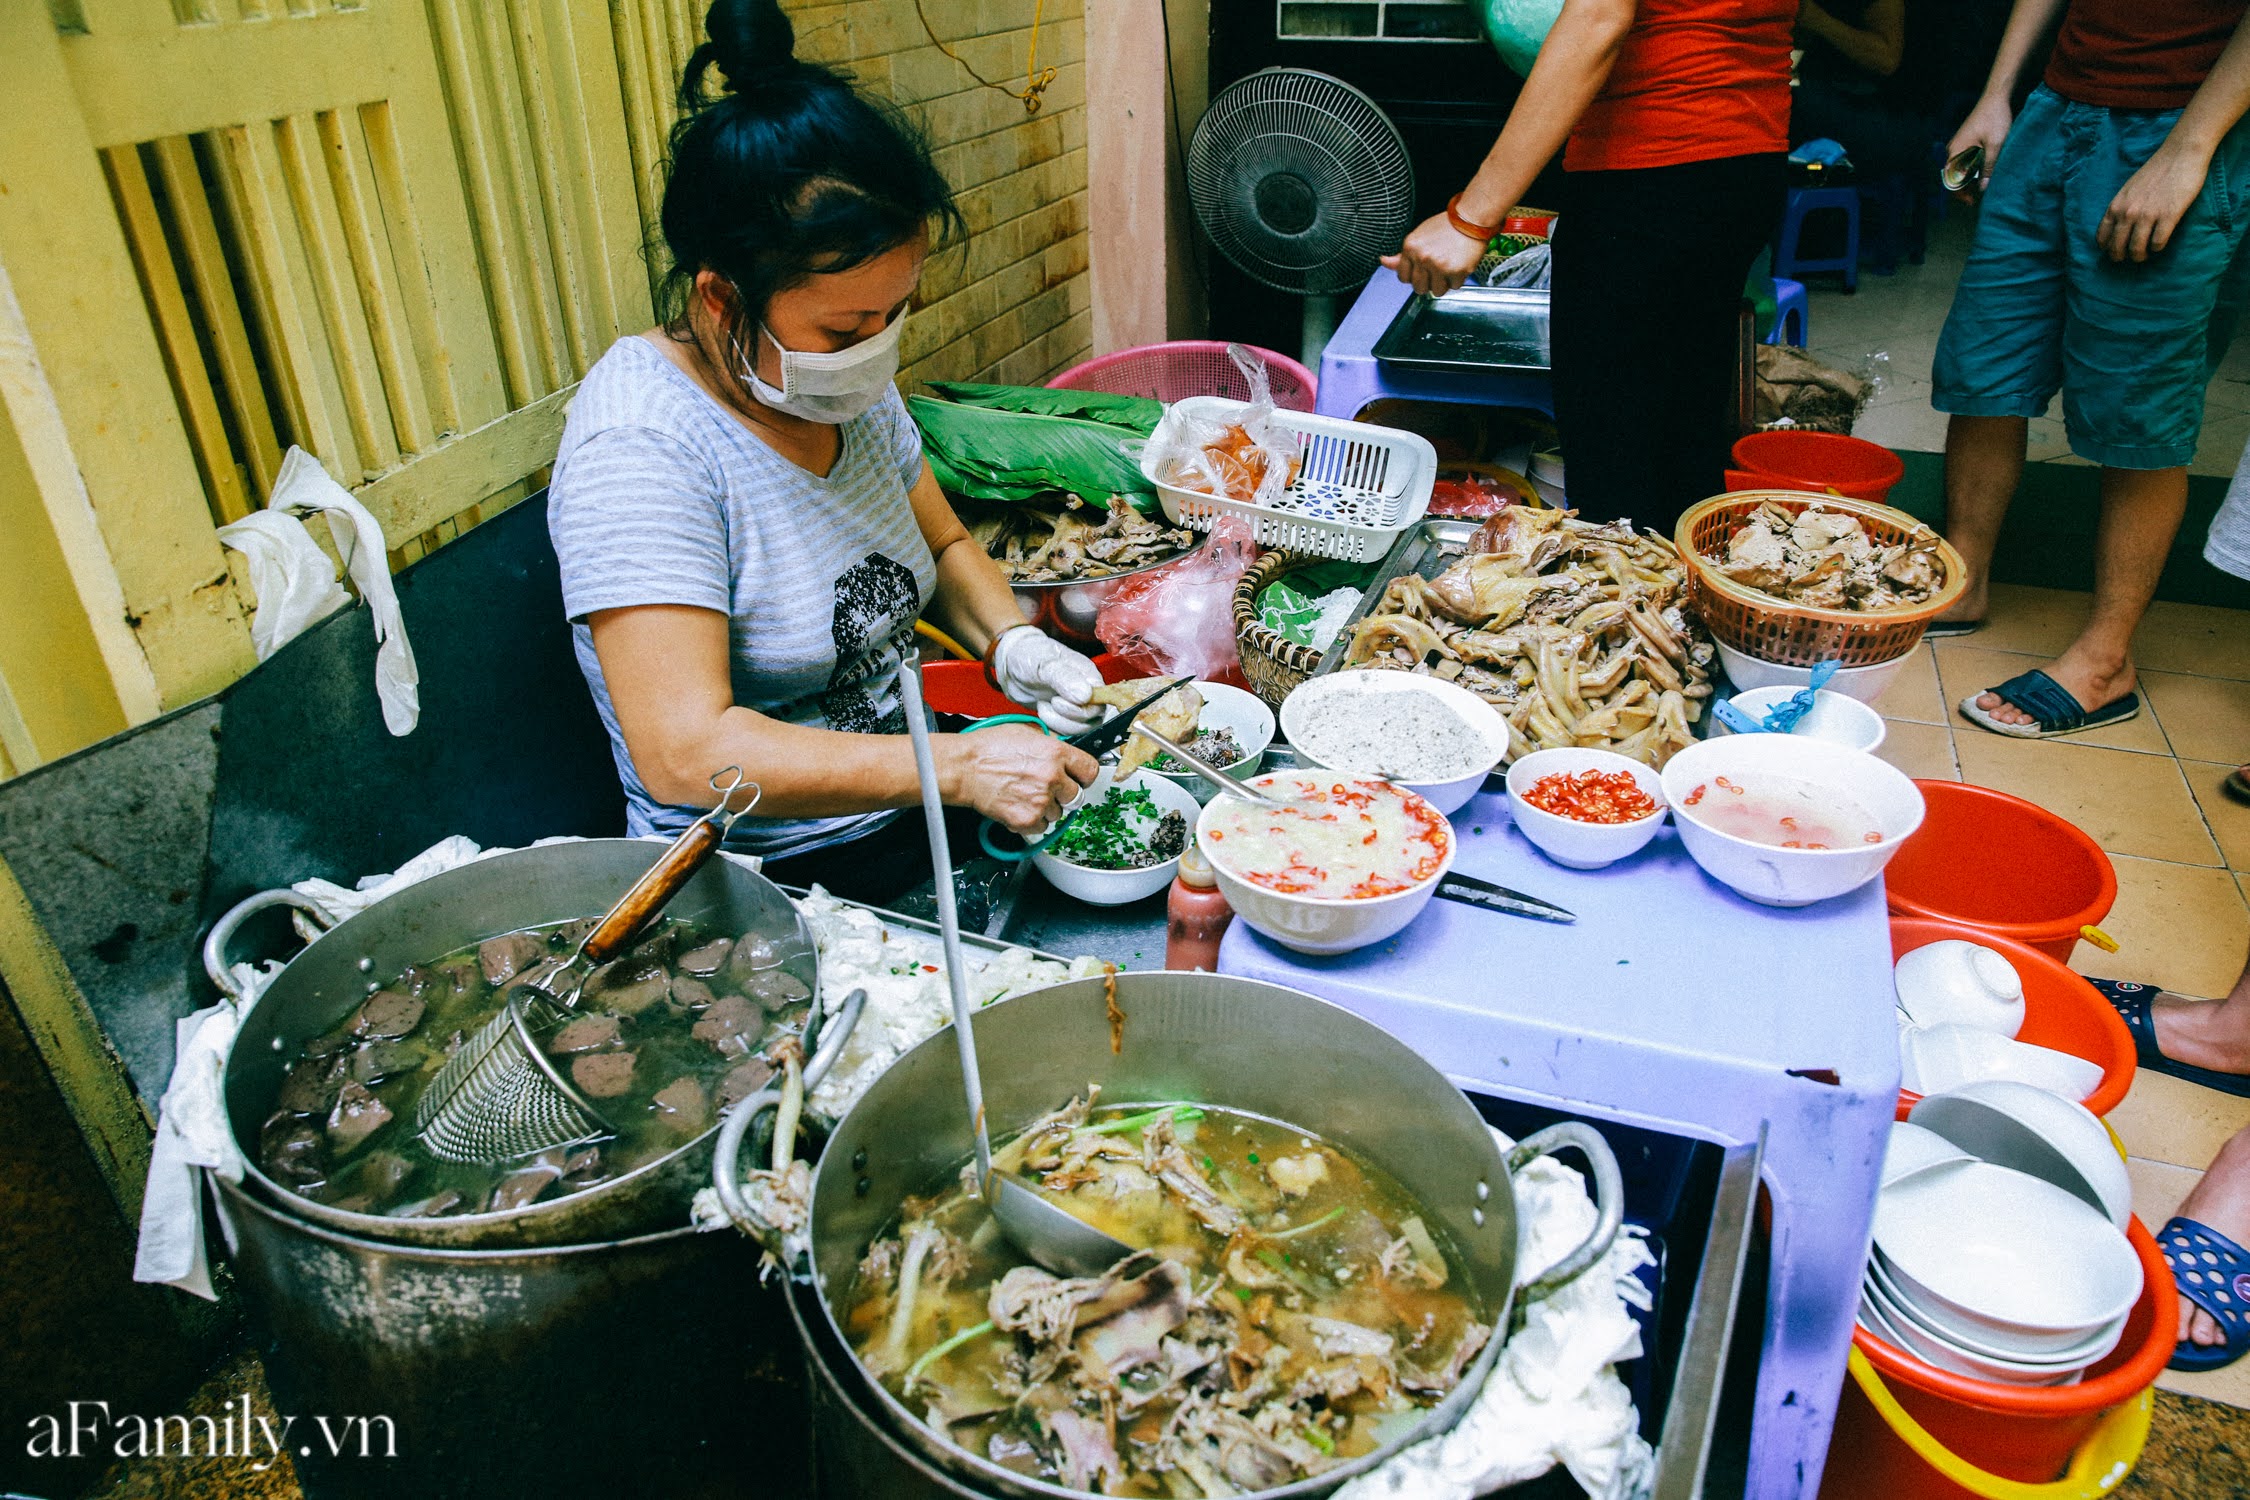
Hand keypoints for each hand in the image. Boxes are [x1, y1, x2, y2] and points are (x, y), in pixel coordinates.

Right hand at [944, 725, 1097, 834]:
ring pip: (1058, 813)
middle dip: (1064, 794)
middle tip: (1046, 789)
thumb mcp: (1026, 733)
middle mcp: (1052, 777)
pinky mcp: (1027, 820)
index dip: (1083, 776)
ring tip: (1025, 795)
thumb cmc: (987, 748)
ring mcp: (1041, 801)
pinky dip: (1032, 821)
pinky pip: (1042, 827)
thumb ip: (1051, 746)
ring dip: (1046, 808)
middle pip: (1077, 796)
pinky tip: (1018, 806)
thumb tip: (1065, 755)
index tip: (1077, 778)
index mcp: (1056, 753)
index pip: (1090, 770)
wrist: (963, 768)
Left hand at [989, 627, 1103, 733]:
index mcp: (1088, 674)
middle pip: (1093, 718)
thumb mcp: (1044, 663)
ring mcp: (1077, 705)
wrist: (1011, 664)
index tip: (1057, 701)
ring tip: (1044, 706)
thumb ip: (1065, 678)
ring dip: (1060, 723)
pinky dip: (1054, 727)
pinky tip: (1043, 711)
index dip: (1081, 708)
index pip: (1100, 701)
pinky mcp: (1065, 716)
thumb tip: (1086, 695)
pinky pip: (1068, 731)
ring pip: (1082, 728)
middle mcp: (1088, 690)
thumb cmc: (1029, 655)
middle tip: (1049, 703)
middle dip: (1068, 718)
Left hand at [1381, 212, 1486, 298]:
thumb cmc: (1446, 226)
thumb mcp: (1419, 236)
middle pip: (1419, 288)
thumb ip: (1402, 255)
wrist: (1470, 218)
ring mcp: (1439, 265)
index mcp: (1410, 248)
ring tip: (1449, 267)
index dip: (1413, 276)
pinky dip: (1458, 279)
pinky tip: (1459, 264)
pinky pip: (1454, 287)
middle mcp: (1422, 257)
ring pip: (1437, 291)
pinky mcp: (1456, 271)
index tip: (1421, 271)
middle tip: (1437, 270)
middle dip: (1428, 282)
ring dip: (1444, 283)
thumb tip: (1384, 261)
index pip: (1403, 277)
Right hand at [1947, 96, 2012, 204]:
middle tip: (1975, 198)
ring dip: (1967, 179)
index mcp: (1956, 151)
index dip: (1959, 193)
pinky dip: (1969, 169)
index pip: (1951, 180)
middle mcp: (1953, 149)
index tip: (1970, 202)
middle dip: (1962, 189)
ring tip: (1979, 188)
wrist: (1995, 97)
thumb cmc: (1994, 118)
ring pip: (1958, 168)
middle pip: (1953, 176)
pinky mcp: (1965, 141)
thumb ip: (1988, 167)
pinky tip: (1980, 172)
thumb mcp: (1995, 145)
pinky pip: (1963, 160)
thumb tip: (1983, 188)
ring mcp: (1958, 144)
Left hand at [2099, 140, 2211, 261]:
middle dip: (2121, 257)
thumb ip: (2122, 207)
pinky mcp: (2168, 215)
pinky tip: (2159, 245)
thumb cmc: (2156, 170)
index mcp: (2116, 206)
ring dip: (2140, 256)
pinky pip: (2158, 242)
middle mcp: (2128, 213)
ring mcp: (2148, 215)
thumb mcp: (2128, 189)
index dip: (2107, 248)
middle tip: (2129, 259)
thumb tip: (2119, 226)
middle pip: (2117, 247)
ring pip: (2137, 249)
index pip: (2102, 237)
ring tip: (2145, 255)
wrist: (2180, 154)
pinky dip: (2157, 248)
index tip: (2113, 252)